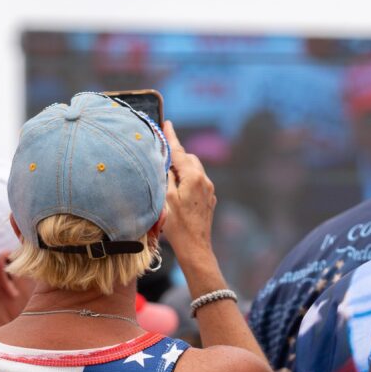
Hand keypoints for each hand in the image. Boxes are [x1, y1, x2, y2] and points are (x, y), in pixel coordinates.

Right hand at [161, 121, 218, 265]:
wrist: (195, 248)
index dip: (171, 137)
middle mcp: (205, 180)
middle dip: (176, 156)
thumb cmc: (177, 225)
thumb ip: (166, 176)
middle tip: (160, 159)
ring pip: (194, 170)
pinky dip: (187, 180)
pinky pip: (198, 182)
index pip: (179, 152)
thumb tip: (166, 163)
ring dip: (182, 169)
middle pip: (188, 159)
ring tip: (168, 179)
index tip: (167, 123)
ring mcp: (209, 191)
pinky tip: (178, 192)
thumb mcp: (165, 198)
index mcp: (193, 177)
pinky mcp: (210, 200)